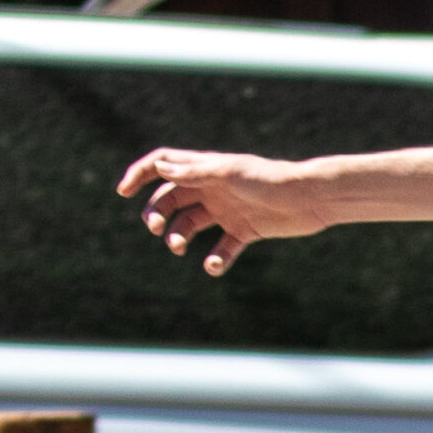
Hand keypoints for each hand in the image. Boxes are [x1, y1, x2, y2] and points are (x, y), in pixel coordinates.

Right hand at [117, 148, 325, 274]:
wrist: (309, 199)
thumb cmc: (270, 180)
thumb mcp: (230, 174)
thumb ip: (196, 172)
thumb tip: (161, 168)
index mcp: (206, 170)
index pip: (164, 166)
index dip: (140, 175)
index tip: (123, 192)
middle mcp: (212, 189)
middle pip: (171, 200)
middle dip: (157, 213)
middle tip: (156, 229)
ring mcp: (226, 211)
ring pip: (189, 225)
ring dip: (177, 236)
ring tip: (178, 247)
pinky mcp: (244, 232)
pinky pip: (221, 249)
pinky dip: (214, 260)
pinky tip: (213, 266)